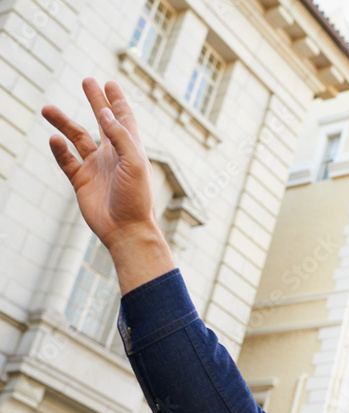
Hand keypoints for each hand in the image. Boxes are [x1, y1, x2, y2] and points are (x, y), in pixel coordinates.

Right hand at [42, 78, 173, 292]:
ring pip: (77, 138)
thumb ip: (119, 136)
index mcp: (130, 149)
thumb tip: (104, 111)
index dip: (117, 100)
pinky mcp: (81, 181)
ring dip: (63, 123)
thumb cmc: (137, 198)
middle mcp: (113, 155)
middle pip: (101, 121)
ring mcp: (96, 167)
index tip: (109, 82)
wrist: (126, 230)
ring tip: (47, 108)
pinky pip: (66, 160)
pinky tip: (53, 139)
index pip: (123, 118)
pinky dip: (58, 149)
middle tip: (86, 80)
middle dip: (95, 101)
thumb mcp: (134, 162)